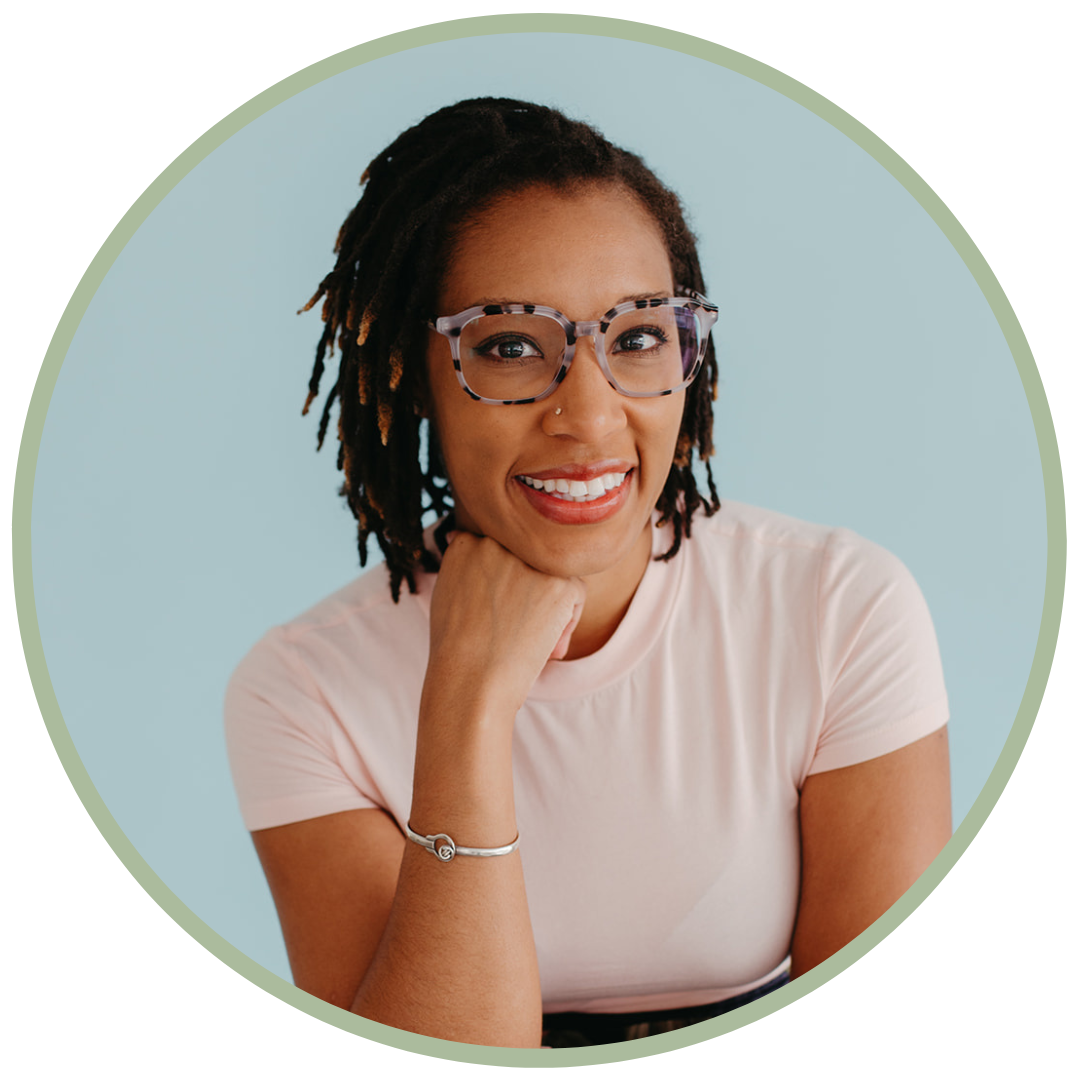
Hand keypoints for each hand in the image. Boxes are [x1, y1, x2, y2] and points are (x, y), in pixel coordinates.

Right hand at [427, 530, 585, 712]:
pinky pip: (576, 593)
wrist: (470, 681)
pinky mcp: (558, 582)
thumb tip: (464, 537)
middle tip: (511, 629)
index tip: (496, 613)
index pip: (504, 550)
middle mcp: (497, 543)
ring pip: (554, 575)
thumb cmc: (456, 651)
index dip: (506, 584)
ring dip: (549, 605)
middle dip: (529, 592)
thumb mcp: (448, 593)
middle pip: (531, 561)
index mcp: (468, 543)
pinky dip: (567, 622)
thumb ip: (465, 564)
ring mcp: (528, 561)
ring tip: (528, 638)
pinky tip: (545, 645)